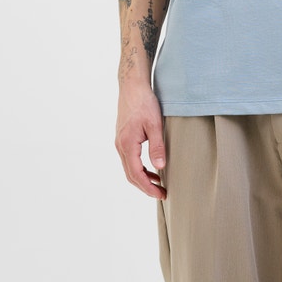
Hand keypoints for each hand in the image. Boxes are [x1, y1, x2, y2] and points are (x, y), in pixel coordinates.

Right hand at [115, 82, 166, 198]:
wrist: (132, 86)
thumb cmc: (144, 102)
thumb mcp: (155, 124)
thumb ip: (157, 146)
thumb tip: (160, 168)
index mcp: (127, 144)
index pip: (136, 174)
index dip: (148, 187)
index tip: (161, 194)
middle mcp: (120, 145)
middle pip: (130, 175)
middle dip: (145, 187)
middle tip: (162, 193)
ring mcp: (120, 142)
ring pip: (129, 168)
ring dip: (142, 178)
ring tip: (159, 183)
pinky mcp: (123, 137)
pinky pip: (129, 159)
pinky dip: (140, 168)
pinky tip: (152, 168)